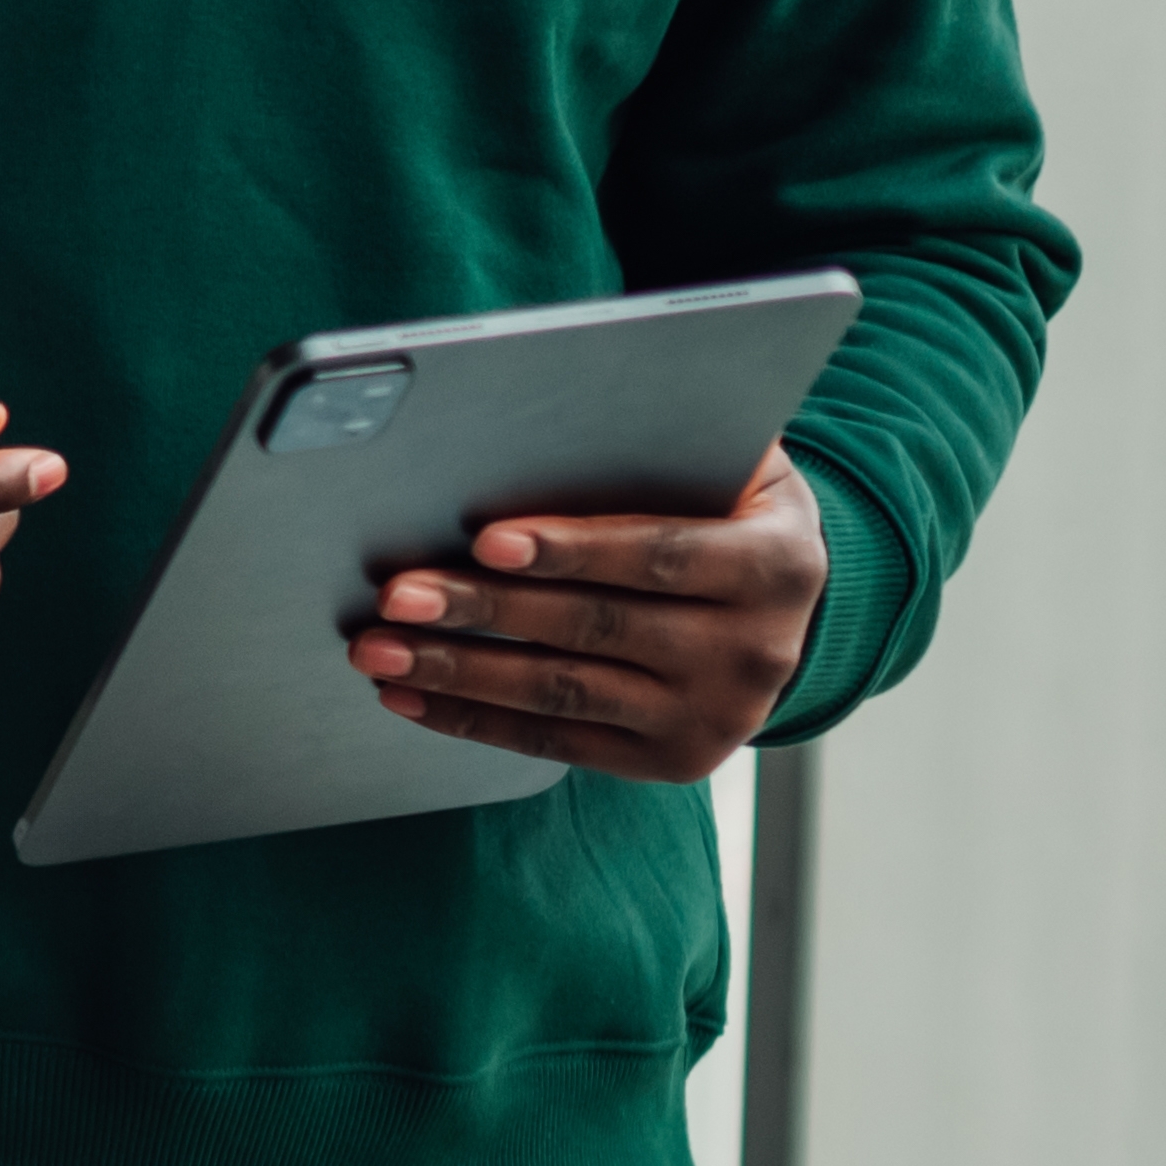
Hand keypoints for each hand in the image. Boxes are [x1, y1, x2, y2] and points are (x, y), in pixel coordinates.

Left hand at [352, 451, 824, 778]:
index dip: (571, 548)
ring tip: (379, 651)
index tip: (485, 541)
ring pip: (565, 692)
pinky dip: (475, 721)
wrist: (786, 614)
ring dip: (460, 672)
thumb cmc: (731, 514)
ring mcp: (713, 716)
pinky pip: (557, 741)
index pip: (659, 555)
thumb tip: (557, 405)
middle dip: (484, 611)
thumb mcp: (736, 470)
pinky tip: (411, 697)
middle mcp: (754, 651)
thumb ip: (668, 444)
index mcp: (776, 565)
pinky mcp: (671, 761)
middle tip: (396, 595)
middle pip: (597, 627)